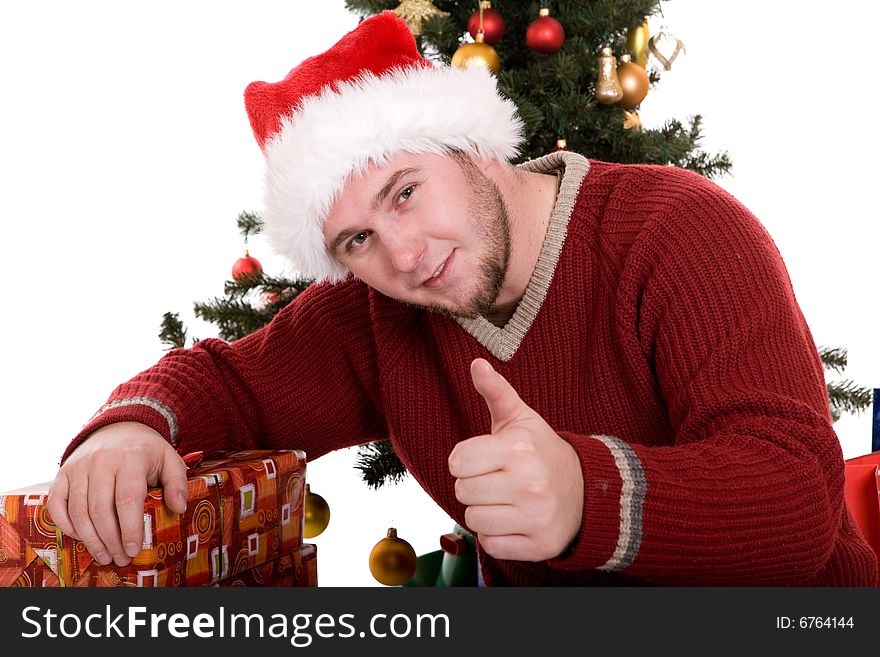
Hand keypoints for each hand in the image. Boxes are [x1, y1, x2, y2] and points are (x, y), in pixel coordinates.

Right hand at [47, 422, 187, 566]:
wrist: (118, 427)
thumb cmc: (146, 450)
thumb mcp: (169, 460)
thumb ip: (177, 483)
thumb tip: (178, 509)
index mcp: (131, 458)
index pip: (127, 499)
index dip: (129, 528)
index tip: (134, 549)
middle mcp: (101, 461)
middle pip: (101, 509)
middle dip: (110, 540)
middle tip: (121, 558)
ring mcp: (79, 467)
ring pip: (78, 510)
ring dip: (90, 538)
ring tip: (105, 555)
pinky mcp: (63, 473)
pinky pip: (57, 503)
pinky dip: (66, 525)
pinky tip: (81, 538)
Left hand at [448, 358, 583, 561]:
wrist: (588, 489)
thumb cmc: (541, 451)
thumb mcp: (521, 419)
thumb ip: (496, 391)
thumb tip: (476, 364)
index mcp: (519, 449)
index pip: (457, 462)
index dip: (465, 460)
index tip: (484, 458)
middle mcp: (530, 483)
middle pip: (463, 492)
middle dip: (474, 485)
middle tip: (496, 480)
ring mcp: (537, 517)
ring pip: (474, 521)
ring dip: (484, 512)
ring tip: (505, 500)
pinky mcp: (540, 545)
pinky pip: (491, 546)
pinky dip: (497, 536)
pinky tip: (514, 520)